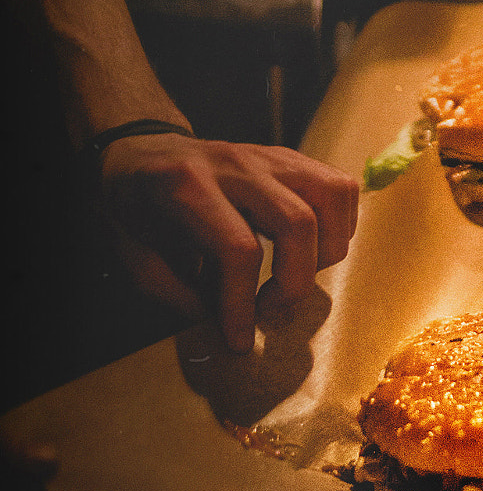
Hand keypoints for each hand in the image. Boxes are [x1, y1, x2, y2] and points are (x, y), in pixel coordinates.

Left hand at [98, 134, 358, 352]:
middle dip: (294, 283)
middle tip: (271, 310)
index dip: (243, 305)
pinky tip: (314, 248)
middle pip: (297, 222)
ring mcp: (268, 155)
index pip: (238, 250)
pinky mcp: (290, 158)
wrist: (140, 149)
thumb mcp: (135, 257)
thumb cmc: (133, 206)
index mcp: (186, 187)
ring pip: (332, 197)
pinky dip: (340, 225)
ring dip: (328, 250)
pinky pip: (339, 187)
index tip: (239, 340)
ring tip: (298, 274)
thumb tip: (228, 326)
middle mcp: (235, 164)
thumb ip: (179, 295)